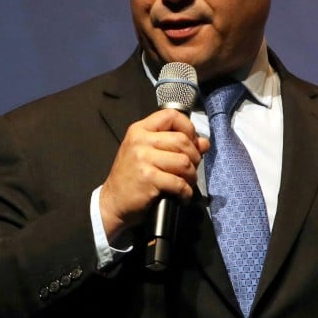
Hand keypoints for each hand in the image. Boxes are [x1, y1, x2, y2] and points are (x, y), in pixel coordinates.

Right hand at [99, 109, 210, 240]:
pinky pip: (179, 183)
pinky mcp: (148, 178)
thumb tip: (204, 143)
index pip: (171, 115)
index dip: (188, 127)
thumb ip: (175, 144)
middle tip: (191, 169)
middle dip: (194, 157)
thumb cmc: (132, 176)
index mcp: (140, 130)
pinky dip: (186, 192)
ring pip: (184, 162)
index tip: (192, 142)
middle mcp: (140, 140)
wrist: (113, 202)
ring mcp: (143, 159)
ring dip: (191, 176)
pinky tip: (182, 196)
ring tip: (186, 183)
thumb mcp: (149, 154)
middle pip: (182, 140)